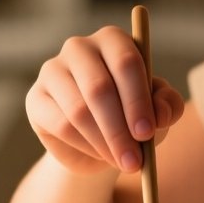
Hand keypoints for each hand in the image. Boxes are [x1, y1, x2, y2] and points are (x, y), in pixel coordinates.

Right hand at [26, 26, 184, 174]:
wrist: (98, 140)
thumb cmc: (133, 116)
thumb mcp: (158, 112)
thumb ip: (167, 107)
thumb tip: (160, 114)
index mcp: (113, 40)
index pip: (126, 62)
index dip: (138, 100)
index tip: (147, 133)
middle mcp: (79, 48)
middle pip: (99, 87)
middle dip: (119, 129)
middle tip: (135, 160)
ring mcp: (52, 70)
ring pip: (79, 111)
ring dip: (104, 143)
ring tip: (122, 162)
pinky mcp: (36, 98)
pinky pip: (61, 126)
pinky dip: (85, 147)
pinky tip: (100, 156)